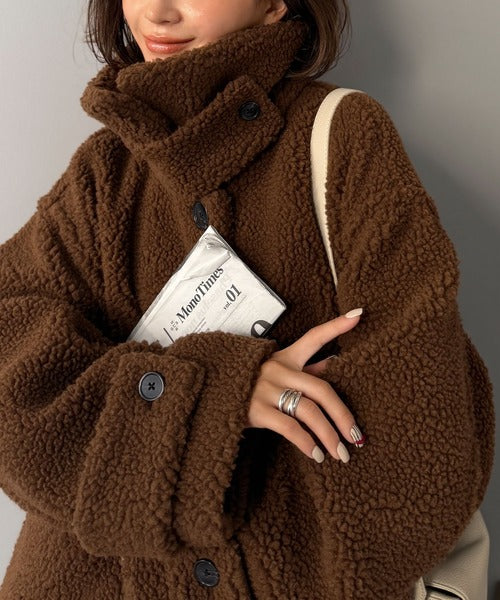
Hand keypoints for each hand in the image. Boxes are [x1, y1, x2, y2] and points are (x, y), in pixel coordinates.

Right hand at [245, 309, 365, 462]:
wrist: (208, 393)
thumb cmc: (248, 384)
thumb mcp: (275, 371)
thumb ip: (304, 370)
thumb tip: (334, 364)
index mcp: (285, 357)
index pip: (314, 337)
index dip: (336, 326)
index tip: (359, 314)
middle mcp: (278, 370)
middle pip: (321, 389)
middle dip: (343, 416)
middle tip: (357, 438)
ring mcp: (267, 389)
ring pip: (310, 411)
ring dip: (329, 435)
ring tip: (340, 454)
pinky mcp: (257, 410)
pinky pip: (290, 428)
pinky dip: (307, 444)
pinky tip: (316, 456)